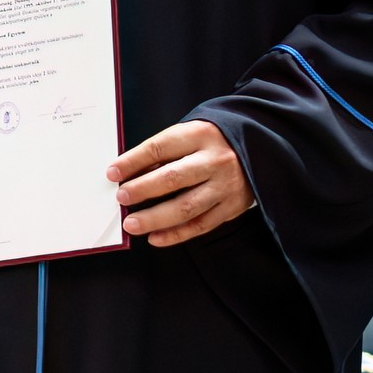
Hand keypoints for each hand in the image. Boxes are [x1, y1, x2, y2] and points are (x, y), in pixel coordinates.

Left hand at [111, 120, 253, 248]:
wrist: (260, 147)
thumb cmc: (213, 142)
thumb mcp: (190, 135)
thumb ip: (164, 153)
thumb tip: (128, 174)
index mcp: (200, 135)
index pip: (160, 148)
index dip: (133, 161)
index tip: (112, 173)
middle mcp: (215, 160)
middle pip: (173, 178)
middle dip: (142, 190)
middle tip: (121, 198)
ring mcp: (225, 185)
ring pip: (186, 206)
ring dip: (155, 218)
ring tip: (132, 224)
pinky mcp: (232, 206)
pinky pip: (201, 224)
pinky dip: (176, 234)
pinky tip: (155, 237)